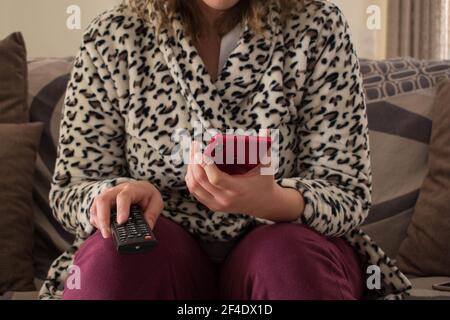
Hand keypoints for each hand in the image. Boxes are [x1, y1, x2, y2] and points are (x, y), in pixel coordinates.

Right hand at [89, 181, 163, 237]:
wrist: (142, 189)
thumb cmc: (148, 196)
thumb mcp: (156, 203)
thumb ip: (152, 215)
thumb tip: (147, 227)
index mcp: (132, 189)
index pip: (124, 197)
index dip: (121, 209)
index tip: (121, 222)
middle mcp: (117, 190)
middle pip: (103, 200)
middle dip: (103, 218)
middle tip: (108, 233)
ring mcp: (107, 195)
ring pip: (96, 205)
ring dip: (98, 221)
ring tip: (106, 234)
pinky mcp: (102, 202)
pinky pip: (94, 211)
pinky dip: (96, 221)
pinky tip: (103, 229)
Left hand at [185, 141, 304, 221]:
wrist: (263, 204)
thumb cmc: (264, 182)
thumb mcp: (267, 166)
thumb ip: (265, 149)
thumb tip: (266, 131)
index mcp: (237, 189)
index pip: (215, 178)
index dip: (205, 163)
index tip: (202, 149)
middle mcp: (225, 199)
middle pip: (200, 180)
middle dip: (194, 160)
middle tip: (194, 145)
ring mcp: (217, 204)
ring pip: (194, 186)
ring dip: (190, 168)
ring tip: (192, 152)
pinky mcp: (212, 205)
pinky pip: (194, 191)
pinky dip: (190, 177)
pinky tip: (192, 165)